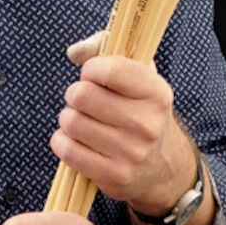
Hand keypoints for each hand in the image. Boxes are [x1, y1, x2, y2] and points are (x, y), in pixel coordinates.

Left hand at [50, 52, 195, 212]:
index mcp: (156, 93)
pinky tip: (75, 140)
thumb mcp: (136, 74)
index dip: (91, 69)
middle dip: (75, 94)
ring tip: (82, 121)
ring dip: (68, 118)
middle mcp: (147, 124)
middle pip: (81, 95)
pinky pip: (67, 150)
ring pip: (70, 122)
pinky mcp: (114, 177)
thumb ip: (104, 47)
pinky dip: (62, 141)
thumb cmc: (139, 110)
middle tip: (84, 100)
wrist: (163, 167)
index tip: (93, 76)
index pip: (110, 69)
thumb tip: (74, 52)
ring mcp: (132, 153)